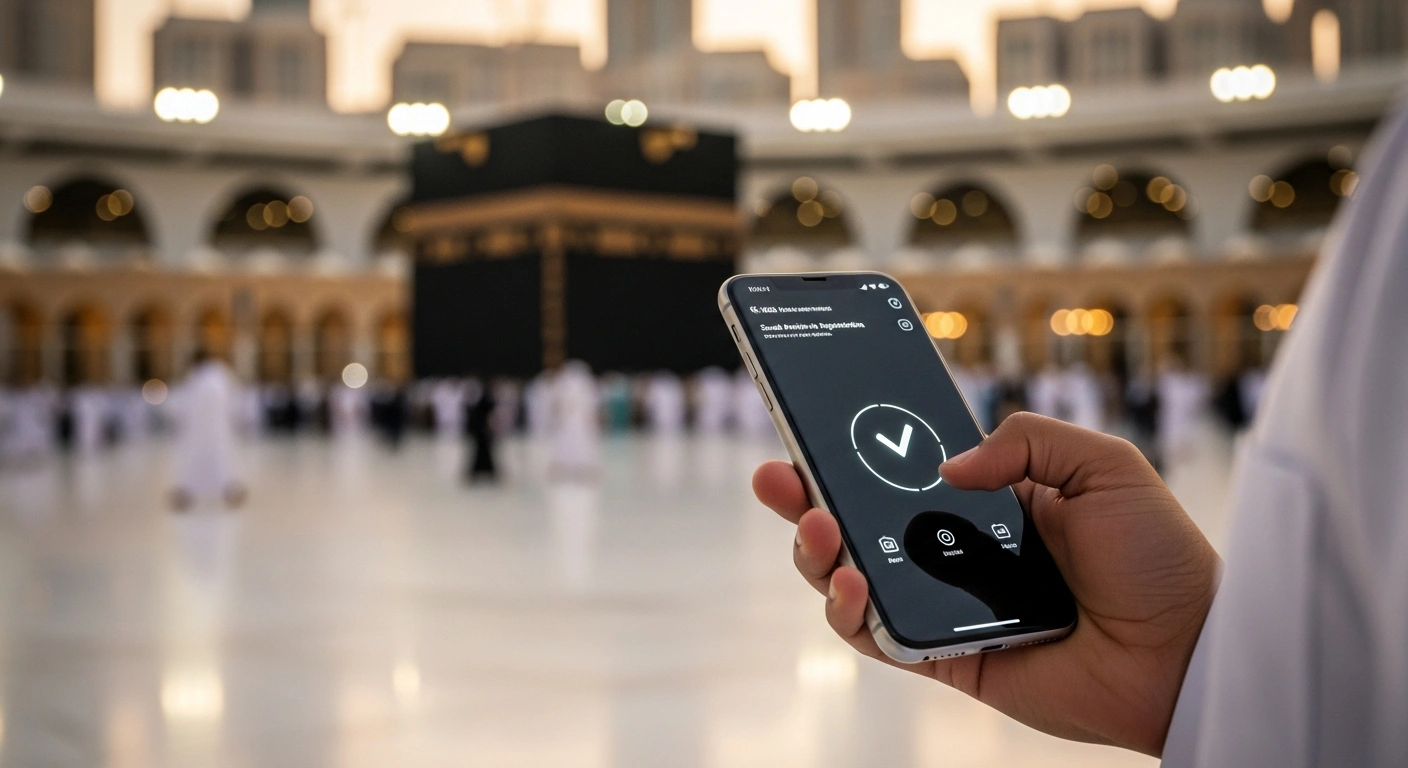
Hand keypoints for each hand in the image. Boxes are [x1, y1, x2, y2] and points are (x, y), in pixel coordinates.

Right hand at [752, 412, 1218, 755]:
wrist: (1187, 654)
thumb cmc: (1159, 559)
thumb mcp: (1102, 466)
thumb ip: (1024, 440)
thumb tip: (946, 467)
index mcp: (991, 499)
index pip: (903, 470)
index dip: (854, 451)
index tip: (812, 426)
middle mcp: (957, 550)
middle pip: (860, 520)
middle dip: (806, 496)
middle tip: (776, 477)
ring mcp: (946, 604)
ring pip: (853, 576)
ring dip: (816, 551)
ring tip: (817, 527)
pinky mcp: (944, 658)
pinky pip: (877, 635)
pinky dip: (848, 611)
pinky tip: (850, 583)